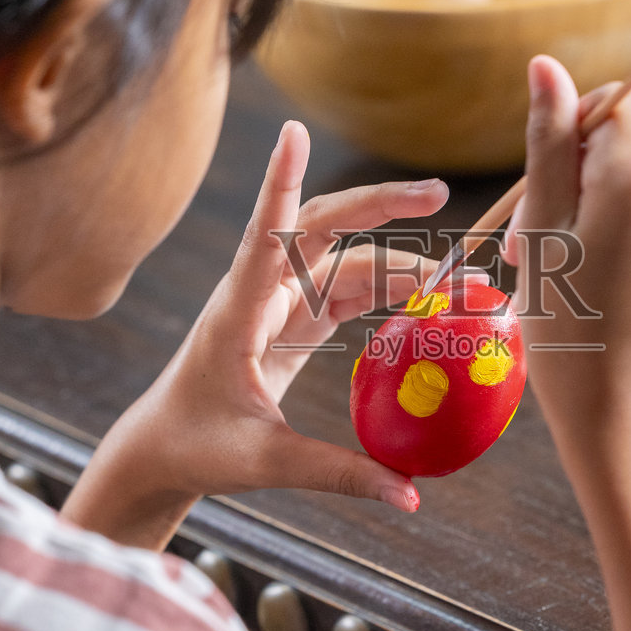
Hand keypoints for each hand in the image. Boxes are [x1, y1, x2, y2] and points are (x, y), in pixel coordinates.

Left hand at [63, 121, 457, 547]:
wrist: (164, 448)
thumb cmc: (197, 446)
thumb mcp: (265, 463)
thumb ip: (339, 473)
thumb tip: (410, 496)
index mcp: (239, 310)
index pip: (265, 234)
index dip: (280, 182)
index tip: (293, 133)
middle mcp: (261, 290)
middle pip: (324, 226)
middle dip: (380, 204)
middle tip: (437, 194)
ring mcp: (280, 299)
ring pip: (350, 261)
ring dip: (405, 264)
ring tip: (466, 280)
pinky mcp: (296, 317)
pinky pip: (352, 291)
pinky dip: (394, 291)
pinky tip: (435, 298)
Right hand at [502, 55, 630, 464]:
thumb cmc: (573, 337)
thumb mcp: (542, 235)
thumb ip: (547, 145)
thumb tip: (545, 64)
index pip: (611, 105)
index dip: (567, 135)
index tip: (541, 192)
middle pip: (621, 147)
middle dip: (573, 182)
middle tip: (534, 251)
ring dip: (597, 212)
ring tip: (569, 276)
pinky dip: (628, 237)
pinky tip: (605, 289)